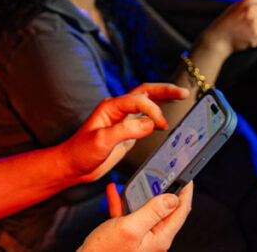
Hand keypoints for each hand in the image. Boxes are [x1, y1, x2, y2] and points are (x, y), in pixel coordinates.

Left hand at [60, 84, 188, 181]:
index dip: (153, 110)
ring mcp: (122, 119)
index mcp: (111, 107)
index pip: (138, 100)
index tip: (162, 125)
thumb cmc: (81, 153)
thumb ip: (125, 131)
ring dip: (163, 98)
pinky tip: (166, 120)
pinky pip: (145, 118)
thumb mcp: (101, 141)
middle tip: (183, 92)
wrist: (73, 166)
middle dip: (165, 90)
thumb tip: (149, 124)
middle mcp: (117, 110)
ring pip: (146, 102)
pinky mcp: (126, 131)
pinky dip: (157, 114)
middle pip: (145, 92)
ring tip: (181, 96)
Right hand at [77, 181, 193, 251]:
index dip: (185, 191)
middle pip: (166, 209)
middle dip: (165, 189)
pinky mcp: (128, 235)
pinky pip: (130, 214)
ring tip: (138, 179)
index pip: (180, 211)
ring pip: (147, 209)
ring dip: (141, 193)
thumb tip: (173, 199)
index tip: (186, 175)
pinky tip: (115, 191)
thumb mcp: (130, 227)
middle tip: (164, 173)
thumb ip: (152, 211)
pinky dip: (123, 201)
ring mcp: (141, 236)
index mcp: (159, 237)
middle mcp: (153, 237)